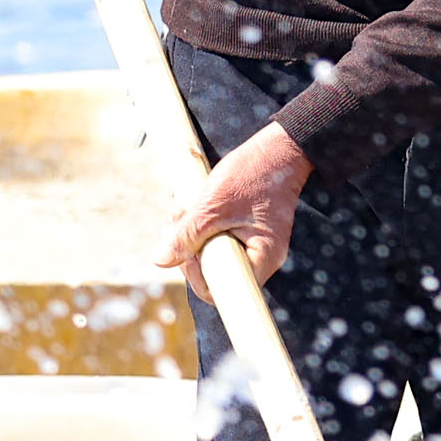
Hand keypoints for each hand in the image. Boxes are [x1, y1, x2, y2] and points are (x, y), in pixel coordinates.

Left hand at [164, 120, 312, 284]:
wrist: (279, 149)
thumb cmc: (252, 174)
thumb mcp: (212, 204)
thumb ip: (187, 235)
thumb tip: (161, 260)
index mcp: (262, 257)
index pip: (224, 291)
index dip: (198, 277)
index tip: (187, 251)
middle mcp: (262, 257)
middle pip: (216, 273)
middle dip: (189, 250)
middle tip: (177, 221)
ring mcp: (256, 244)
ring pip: (214, 254)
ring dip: (193, 235)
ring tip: (183, 209)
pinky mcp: (248, 231)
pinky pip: (221, 239)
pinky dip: (204, 226)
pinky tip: (194, 207)